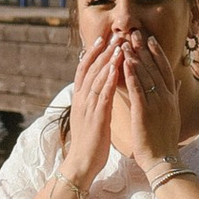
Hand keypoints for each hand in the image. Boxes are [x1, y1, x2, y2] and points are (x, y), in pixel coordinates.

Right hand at [61, 36, 120, 190]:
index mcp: (80, 99)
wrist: (82, 163)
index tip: (103, 39)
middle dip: (102, 51)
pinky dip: (108, 78)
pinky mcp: (96, 117)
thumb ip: (94, 102)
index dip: (93, 53)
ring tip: (118, 45)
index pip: (84, 69)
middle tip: (113, 35)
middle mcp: (81, 99)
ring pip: (96, 77)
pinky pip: (102, 93)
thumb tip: (100, 89)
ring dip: (107, 60)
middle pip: (90, 68)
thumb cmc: (90, 142)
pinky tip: (116, 67)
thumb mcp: (90, 117)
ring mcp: (87, 107)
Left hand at [113, 29, 183, 183]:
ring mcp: (157, 104)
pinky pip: (138, 89)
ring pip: (146, 75)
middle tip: (135, 34)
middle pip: (155, 68)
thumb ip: (175, 96)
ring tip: (126, 43)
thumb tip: (178, 83)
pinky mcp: (145, 112)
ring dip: (135, 58)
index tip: (150, 40)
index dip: (157, 53)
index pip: (166, 70)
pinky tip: (124, 63)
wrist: (163, 160)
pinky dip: (131, 75)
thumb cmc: (165, 139)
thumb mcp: (173, 115)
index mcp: (172, 98)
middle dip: (144, 50)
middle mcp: (166, 97)